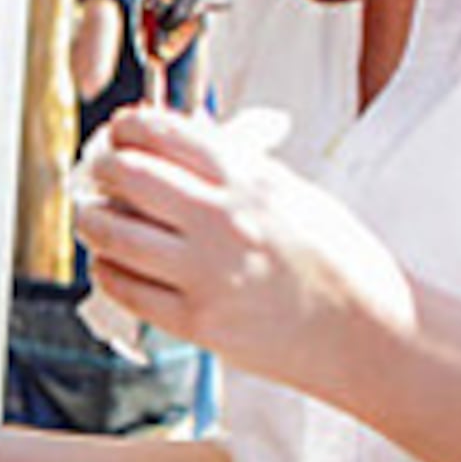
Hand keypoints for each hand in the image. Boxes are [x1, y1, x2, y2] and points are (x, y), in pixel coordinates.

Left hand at [75, 103, 416, 403]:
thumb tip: (176, 148)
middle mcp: (224, 219)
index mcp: (253, 179)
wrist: (369, 333)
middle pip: (127, 176)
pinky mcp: (196, 321)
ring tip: (92, 217)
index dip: (130, 128)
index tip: (120, 132)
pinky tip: (111, 263)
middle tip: (97, 173)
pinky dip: (107, 270)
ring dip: (91, 219)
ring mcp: (206, 273)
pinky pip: (126, 287)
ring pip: (113, 233)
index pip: (166, 134)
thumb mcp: (294, 194)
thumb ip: (236, 171)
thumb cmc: (339, 262)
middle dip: (101, 168)